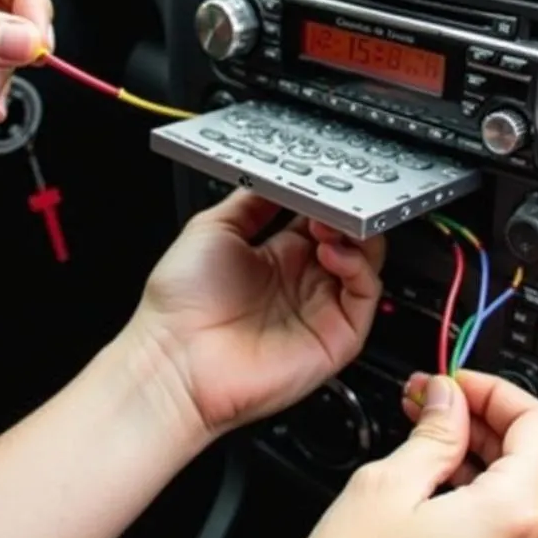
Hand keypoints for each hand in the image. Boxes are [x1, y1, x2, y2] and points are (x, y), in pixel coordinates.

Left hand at [125, 190, 384, 435]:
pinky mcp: (335, 338)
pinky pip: (365, 296)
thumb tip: (275, 176)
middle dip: (346, 213)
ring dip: (355, 236)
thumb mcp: (213, 228)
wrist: (172, 361)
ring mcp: (320, 309)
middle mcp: (303, 282)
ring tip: (329, 223)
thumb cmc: (180, 305)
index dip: (327, 199)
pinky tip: (332, 252)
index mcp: (278, 257)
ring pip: (365, 264)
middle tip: (334, 199)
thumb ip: (252, 200)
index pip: (321, 219)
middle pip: (350, 239)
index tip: (326, 180)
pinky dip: (359, 268)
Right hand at [300, 371, 537, 537]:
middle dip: (486, 420)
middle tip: (432, 404)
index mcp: (515, 518)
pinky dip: (485, 502)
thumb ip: (431, 433)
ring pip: (528, 498)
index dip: (497, 389)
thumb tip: (449, 396)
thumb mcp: (383, 491)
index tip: (457, 382)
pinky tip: (437, 495)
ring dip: (484, 459)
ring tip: (427, 446)